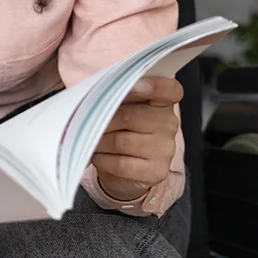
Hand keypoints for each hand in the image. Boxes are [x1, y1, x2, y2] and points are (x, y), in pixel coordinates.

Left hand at [92, 75, 181, 201]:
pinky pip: (121, 164)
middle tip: (87, 122)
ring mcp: (165, 149)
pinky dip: (102, 160)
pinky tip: (97, 156)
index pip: (170, 90)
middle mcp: (168, 124)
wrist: (125, 171)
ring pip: (121, 142)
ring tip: (91, 141)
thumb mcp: (118, 107)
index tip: (134, 85)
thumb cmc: (118, 130)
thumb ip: (113, 95)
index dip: (155, 86)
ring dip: (98, 142)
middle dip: (101, 120)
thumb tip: (94, 94)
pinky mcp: (156, 172)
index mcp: (162, 102)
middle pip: (129, 116)